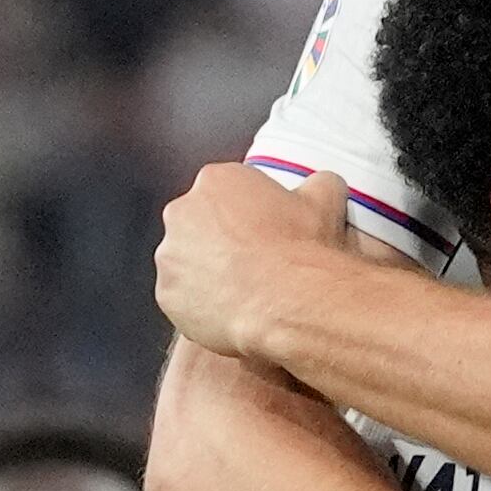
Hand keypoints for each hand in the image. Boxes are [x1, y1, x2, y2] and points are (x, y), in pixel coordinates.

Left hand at [157, 164, 357, 359]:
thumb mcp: (324, 201)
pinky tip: (232, 310)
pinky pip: (183, 298)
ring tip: (244, 290)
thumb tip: (323, 184)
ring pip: (187, 263)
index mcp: (216, 181)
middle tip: (253, 261)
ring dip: (208, 272)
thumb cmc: (301, 247)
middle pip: (198, 224)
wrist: (287, 300)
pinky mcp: (167, 294)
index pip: (226, 191)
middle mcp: (181, 212)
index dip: (249, 213)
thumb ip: (318, 185)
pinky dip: (201, 304)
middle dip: (220, 240)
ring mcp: (169, 255)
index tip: (266, 230)